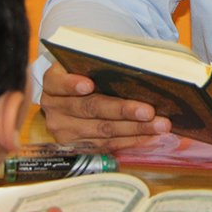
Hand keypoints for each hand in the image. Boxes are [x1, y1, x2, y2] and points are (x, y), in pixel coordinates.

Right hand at [39, 64, 170, 150]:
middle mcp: (54, 108)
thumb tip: (133, 68)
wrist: (69, 98)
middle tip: (148, 111)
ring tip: (158, 125)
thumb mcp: (83, 64)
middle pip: (90, 109)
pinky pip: (107, 145)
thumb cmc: (83, 74)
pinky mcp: (77, 147)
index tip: (89, 85)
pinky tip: (148, 135)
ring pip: (102, 131)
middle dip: (123, 110)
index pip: (59, 83)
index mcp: (52, 83)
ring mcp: (63, 131)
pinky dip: (131, 140)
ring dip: (134, 129)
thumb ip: (98, 65)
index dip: (72, 84)